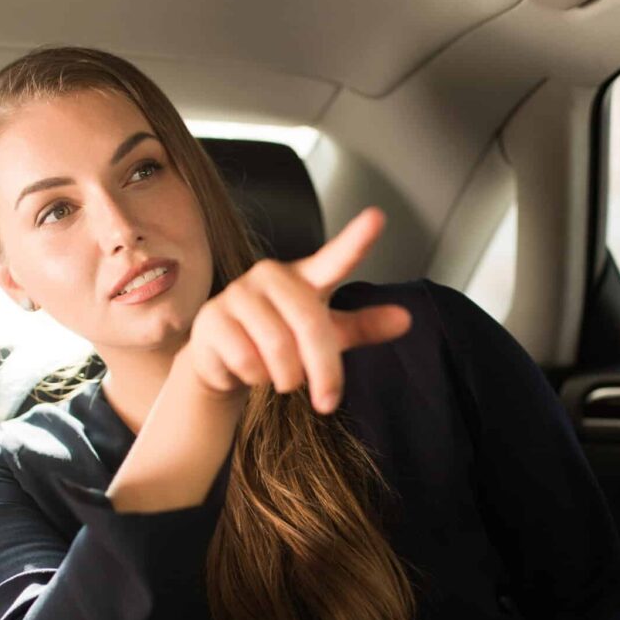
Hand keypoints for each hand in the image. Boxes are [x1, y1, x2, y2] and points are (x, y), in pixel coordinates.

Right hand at [180, 207, 412, 413]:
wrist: (226, 360)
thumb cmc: (283, 341)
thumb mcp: (327, 335)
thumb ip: (363, 326)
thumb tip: (406, 320)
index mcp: (305, 277)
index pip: (334, 259)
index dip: (356, 240)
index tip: (378, 218)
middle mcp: (272, 276)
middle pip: (311, 327)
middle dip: (324, 373)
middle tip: (327, 402)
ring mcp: (238, 294)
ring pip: (278, 349)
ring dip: (287, 378)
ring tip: (281, 378)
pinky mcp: (213, 319)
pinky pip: (248, 360)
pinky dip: (257, 378)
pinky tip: (251, 370)